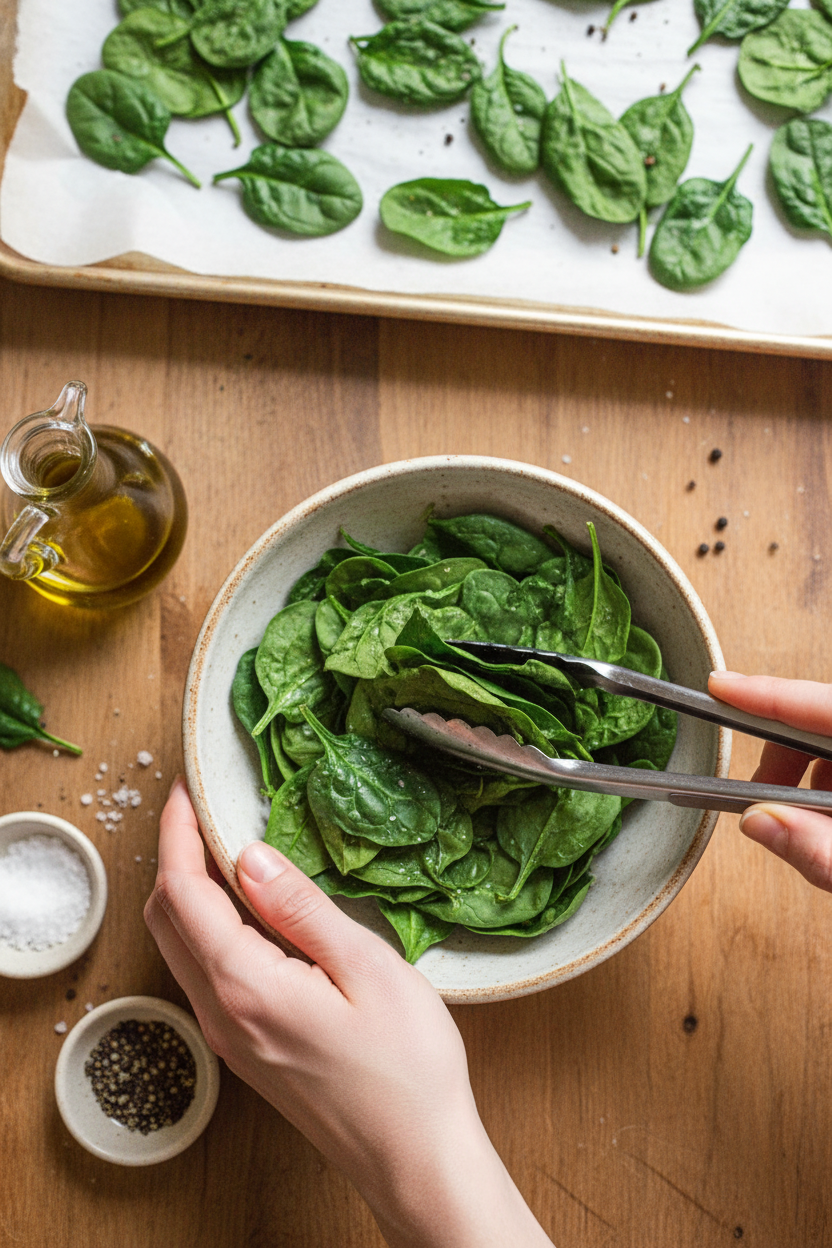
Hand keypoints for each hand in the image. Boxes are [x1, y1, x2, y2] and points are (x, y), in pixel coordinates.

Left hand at [144, 779, 553, 1247]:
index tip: (188, 785)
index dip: (178, 831)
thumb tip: (250, 857)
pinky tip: (250, 907)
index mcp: (245, 986)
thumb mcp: (367, 969)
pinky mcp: (246, 1048)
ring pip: (181, 947)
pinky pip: (205, 973)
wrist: (415, 1157)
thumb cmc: (407, 1067)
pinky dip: (209, 926)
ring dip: (189, 890)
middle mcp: (221, 1014)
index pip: (183, 892)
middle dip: (174, 853)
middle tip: (206, 806)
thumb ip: (301, 909)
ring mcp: (229, 1037)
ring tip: (227, 842)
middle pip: (166, 918)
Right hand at [709, 671, 831, 890]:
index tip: (720, 688)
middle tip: (756, 797)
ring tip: (799, 824)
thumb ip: (818, 851)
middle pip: (821, 720)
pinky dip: (825, 786)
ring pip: (830, 743)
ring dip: (805, 777)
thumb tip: (757, 821)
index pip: (822, 705)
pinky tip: (824, 822)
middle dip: (782, 752)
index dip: (768, 695)